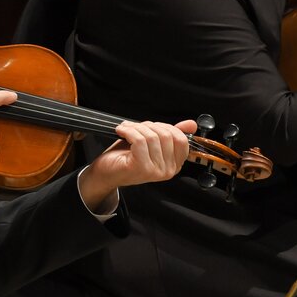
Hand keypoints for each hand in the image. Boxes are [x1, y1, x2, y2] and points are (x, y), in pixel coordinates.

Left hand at [78, 119, 197, 207]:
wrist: (105, 173)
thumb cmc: (126, 157)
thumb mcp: (152, 143)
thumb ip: (171, 134)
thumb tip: (191, 124)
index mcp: (174, 165)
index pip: (181, 140)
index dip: (166, 127)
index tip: (151, 126)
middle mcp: (168, 171)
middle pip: (166, 135)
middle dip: (148, 126)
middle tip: (135, 127)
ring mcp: (155, 171)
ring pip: (152, 136)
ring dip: (136, 128)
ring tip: (126, 129)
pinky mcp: (141, 168)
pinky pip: (139, 140)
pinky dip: (128, 131)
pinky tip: (121, 131)